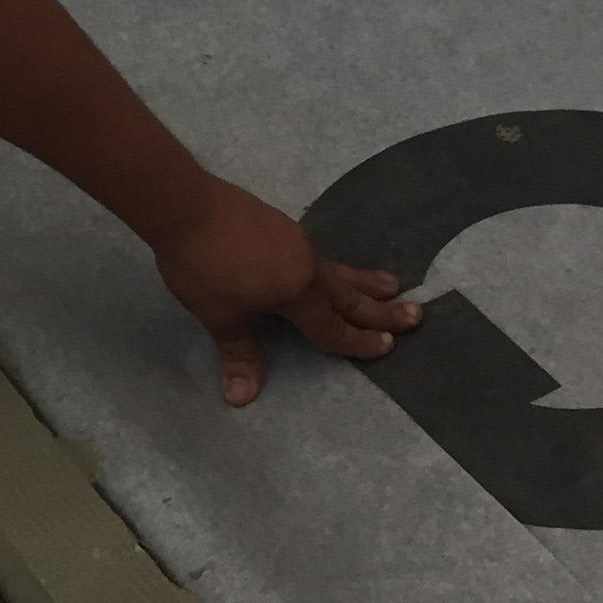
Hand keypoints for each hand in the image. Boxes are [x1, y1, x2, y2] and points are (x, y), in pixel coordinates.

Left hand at [152, 180, 416, 402]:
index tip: (388, 347)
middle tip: (417, 316)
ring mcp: (297, 241)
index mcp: (298, 291)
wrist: (185, 204)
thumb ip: (239, 353)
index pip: (332, 326)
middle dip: (382, 310)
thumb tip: (241, 398)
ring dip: (365, 282)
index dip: (358, 342)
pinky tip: (332, 266)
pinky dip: (338, 268)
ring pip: (339, 269)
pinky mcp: (282, 226)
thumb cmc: (203, 265)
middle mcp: (307, 265)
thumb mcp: (220, 315)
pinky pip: (321, 255)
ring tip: (393, 284)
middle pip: (349, 295)